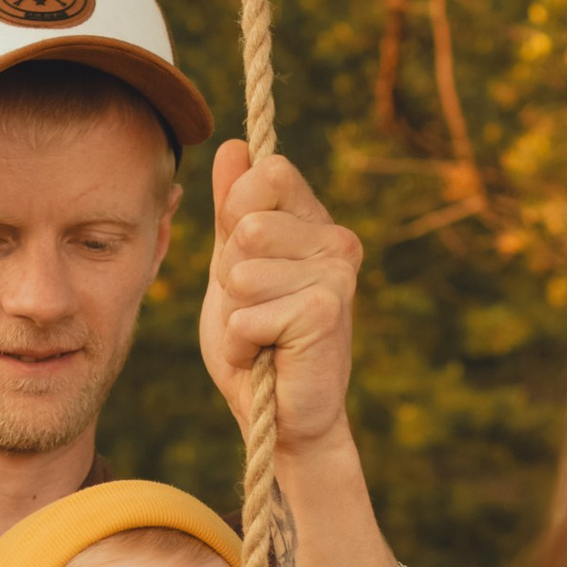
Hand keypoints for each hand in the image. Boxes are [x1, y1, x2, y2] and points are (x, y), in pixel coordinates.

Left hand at [197, 143, 363, 460]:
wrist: (282, 419)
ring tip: (263, 334)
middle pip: (246, 224)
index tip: (245, 259)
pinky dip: (242, 344)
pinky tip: (268, 357)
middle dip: (229, 275)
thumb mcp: (231, 267)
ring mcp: (337, 275)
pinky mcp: (326, 312)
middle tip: (256, 308)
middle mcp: (336, 240)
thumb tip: (231, 146)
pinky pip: (248, 314)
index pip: (266, 172)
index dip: (235, 213)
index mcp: (314, 221)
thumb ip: (231, 211)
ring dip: (235, 313)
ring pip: (242, 271)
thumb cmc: (258, 343)